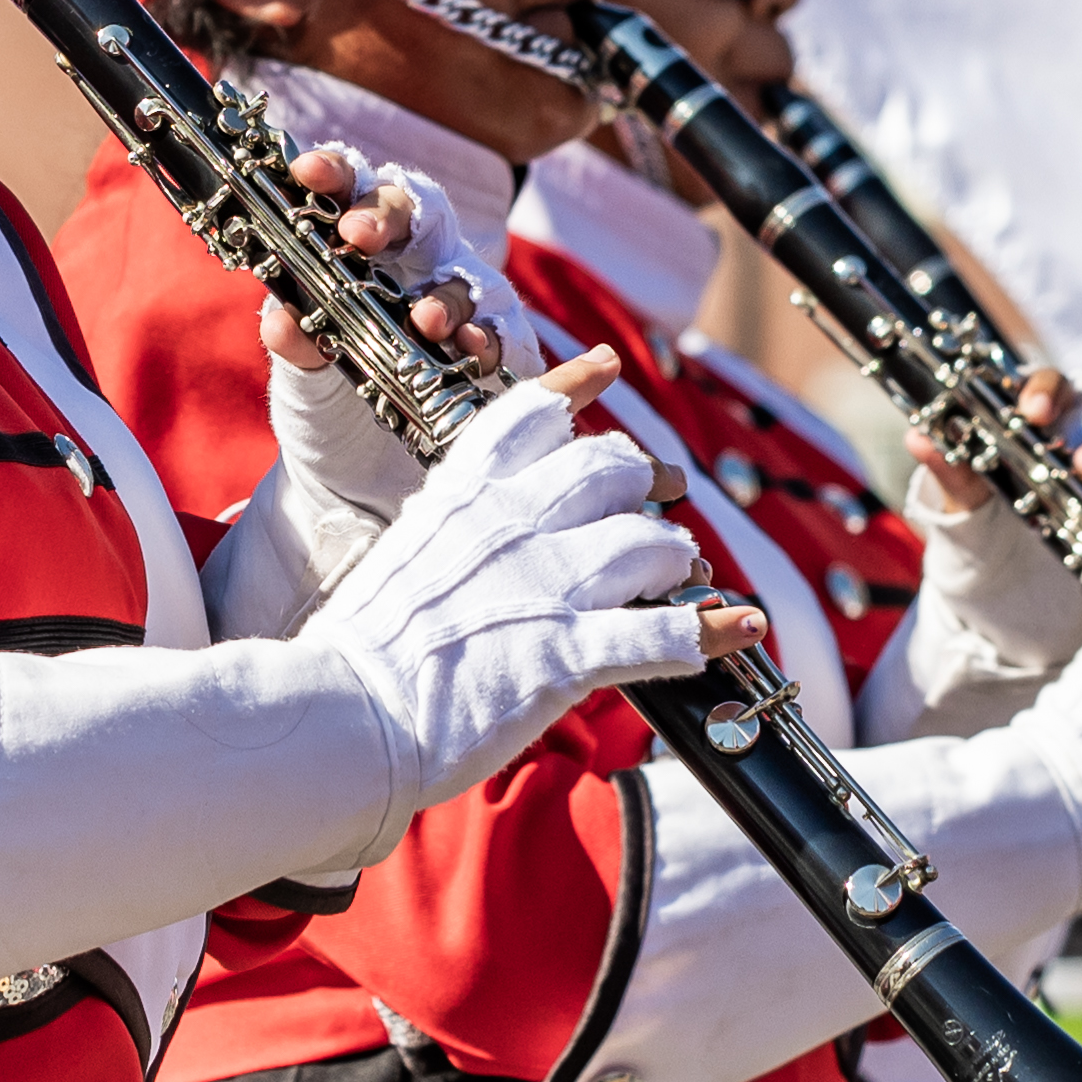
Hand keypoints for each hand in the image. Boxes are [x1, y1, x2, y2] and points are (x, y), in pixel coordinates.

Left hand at [254, 149, 530, 569]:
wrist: (353, 482)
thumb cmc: (326, 403)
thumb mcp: (300, 374)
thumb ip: (293, 341)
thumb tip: (280, 317)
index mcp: (358, 252)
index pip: (352, 191)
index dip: (335, 172)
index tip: (307, 174)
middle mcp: (414, 265)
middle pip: (418, 211)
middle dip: (390, 215)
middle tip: (360, 236)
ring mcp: (457, 305)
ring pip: (466, 272)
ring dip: (447, 291)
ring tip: (425, 320)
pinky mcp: (492, 352)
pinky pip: (506, 334)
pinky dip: (492, 339)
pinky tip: (473, 352)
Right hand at [293, 363, 710, 804]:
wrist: (341, 715)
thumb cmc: (365, 649)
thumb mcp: (406, 554)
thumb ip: (459, 528)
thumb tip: (498, 529)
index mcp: (464, 492)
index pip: (533, 413)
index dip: (577, 385)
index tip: (605, 366)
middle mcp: (511, 523)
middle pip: (613, 470)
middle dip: (646, 486)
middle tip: (658, 505)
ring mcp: (543, 585)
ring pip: (651, 543)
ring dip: (677, 560)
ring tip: (687, 577)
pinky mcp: (566, 654)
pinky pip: (664, 632)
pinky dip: (712, 629)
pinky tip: (740, 626)